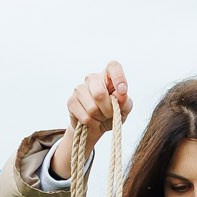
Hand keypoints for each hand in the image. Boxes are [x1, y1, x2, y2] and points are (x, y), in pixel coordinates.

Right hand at [49, 62, 129, 179]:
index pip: (113, 66)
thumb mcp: (124, 111)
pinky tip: (90, 123)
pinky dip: (89, 121)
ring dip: (98, 116)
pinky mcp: (70, 101)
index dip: (118, 77)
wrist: (95, 130)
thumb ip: (126, 101)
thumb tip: (121, 94)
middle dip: (108, 105)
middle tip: (111, 114)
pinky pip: (80, 112)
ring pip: (90, 102)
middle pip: (98, 87)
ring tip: (100, 119)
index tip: (122, 91)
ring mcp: (79, 89)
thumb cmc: (113, 117)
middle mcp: (93, 78)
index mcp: (108, 76)